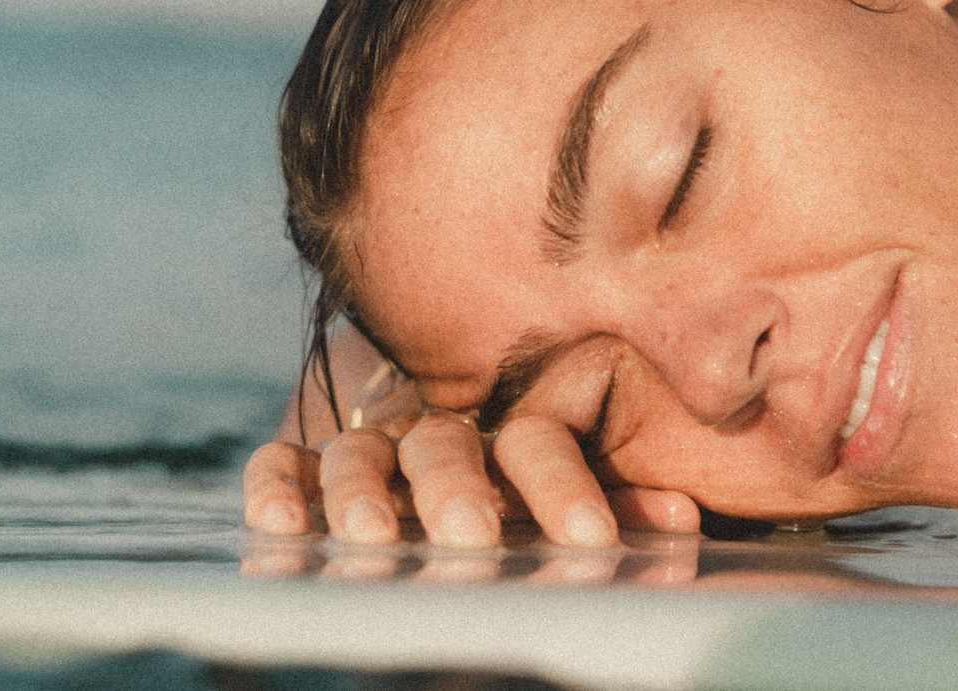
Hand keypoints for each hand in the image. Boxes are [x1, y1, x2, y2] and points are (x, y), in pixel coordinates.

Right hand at [242, 411, 699, 548]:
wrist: (429, 413)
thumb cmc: (525, 487)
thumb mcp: (570, 500)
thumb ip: (618, 505)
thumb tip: (681, 526)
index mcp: (514, 437)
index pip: (539, 444)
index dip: (565, 490)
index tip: (590, 545)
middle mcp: (442, 435)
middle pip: (446, 446)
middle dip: (457, 493)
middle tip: (471, 540)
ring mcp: (372, 442)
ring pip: (362, 452)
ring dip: (362, 491)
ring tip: (369, 535)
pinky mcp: (305, 454)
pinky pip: (283, 458)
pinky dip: (276, 482)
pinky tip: (279, 521)